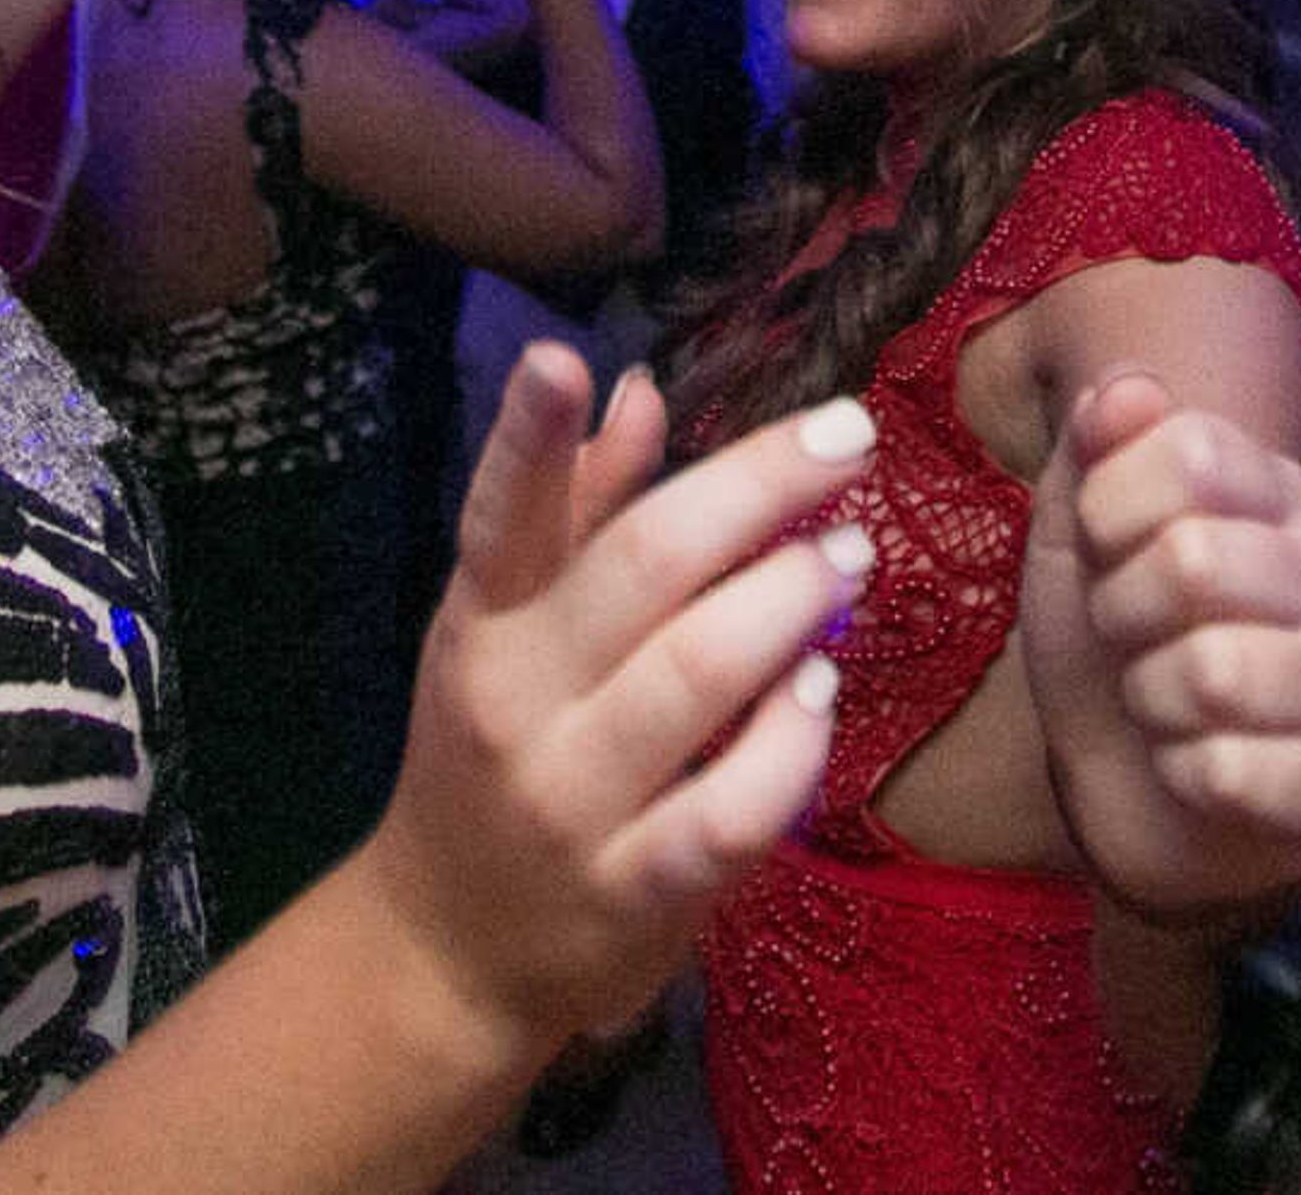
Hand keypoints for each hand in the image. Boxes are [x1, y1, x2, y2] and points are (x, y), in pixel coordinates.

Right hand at [357, 348, 871, 1044]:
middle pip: (641, 572)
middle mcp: (514, 703)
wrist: (449, 944)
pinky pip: (731, 813)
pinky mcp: (632, 894)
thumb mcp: (504, 631)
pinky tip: (825, 693)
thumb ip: (572, 510)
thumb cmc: (490, 755)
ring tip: (851, 556)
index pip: (498, 519)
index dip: (526, 439)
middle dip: (756, 491)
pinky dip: (791, 746)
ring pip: (696, 679)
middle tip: (849, 439)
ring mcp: (570, 803)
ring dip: (791, 602)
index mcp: (481, 624)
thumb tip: (639, 388)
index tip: (559, 356)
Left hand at [1014, 373, 1300, 913]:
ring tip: (1163, 703)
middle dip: (1122, 608)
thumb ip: (1095, 453)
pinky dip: (1181, 771)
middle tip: (1129, 637)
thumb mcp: (1075, 540)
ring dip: (1148, 697)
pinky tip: (1195, 769)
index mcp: (1276, 499)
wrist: (1132, 798)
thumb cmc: (1113, 649)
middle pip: (1196, 557)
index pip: (1194, 449)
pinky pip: (1231, 770)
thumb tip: (1126, 389)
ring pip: (1212, 671)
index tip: (1105, 549)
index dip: (1111, 504)